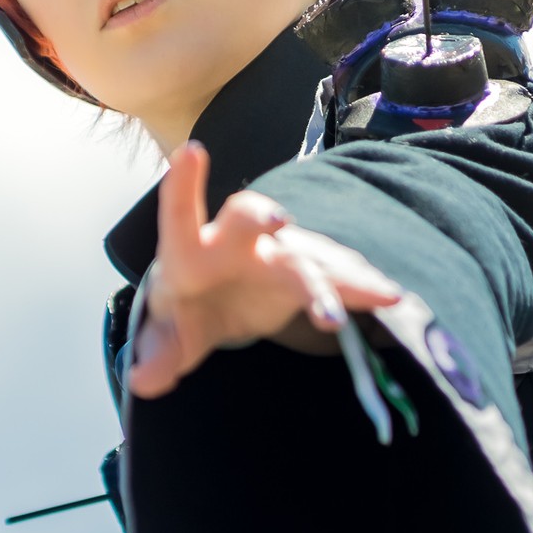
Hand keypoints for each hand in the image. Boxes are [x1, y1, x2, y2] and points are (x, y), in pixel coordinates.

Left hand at [128, 140, 401, 398]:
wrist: (219, 301)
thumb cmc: (187, 307)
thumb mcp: (169, 335)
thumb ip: (158, 355)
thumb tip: (142, 381)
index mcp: (192, 250)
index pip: (180, 214)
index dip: (184, 185)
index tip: (191, 152)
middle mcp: (237, 243)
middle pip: (248, 219)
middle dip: (262, 217)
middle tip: (279, 222)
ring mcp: (277, 257)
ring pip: (303, 260)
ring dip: (321, 284)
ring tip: (334, 318)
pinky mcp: (307, 279)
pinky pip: (338, 282)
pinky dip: (362, 290)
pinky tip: (390, 298)